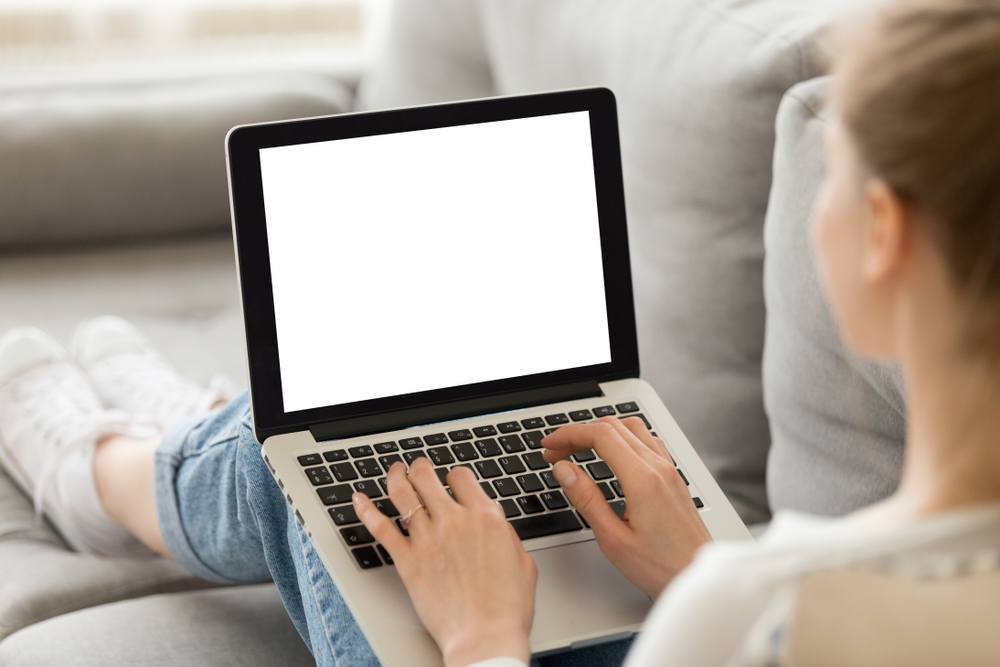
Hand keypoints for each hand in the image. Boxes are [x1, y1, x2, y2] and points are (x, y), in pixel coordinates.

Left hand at [355, 458, 536, 666]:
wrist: (485, 637)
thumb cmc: (507, 607)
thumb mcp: (523, 562)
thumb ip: (507, 535)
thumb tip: (496, 524)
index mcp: (485, 517)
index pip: (462, 477)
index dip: (456, 476)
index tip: (453, 482)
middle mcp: (454, 520)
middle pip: (428, 477)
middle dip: (421, 468)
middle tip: (419, 467)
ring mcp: (427, 538)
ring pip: (402, 493)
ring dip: (396, 476)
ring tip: (394, 471)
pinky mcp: (407, 561)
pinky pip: (381, 528)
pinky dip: (366, 510)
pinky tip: (359, 500)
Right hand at [543, 416, 710, 597]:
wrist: (697, 577)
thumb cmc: (661, 567)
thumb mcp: (613, 539)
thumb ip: (586, 499)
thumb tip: (564, 470)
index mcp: (643, 479)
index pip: (600, 435)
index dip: (569, 434)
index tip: (549, 445)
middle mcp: (659, 467)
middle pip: (613, 427)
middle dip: (579, 433)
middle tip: (556, 452)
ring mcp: (669, 470)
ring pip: (632, 428)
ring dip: (602, 432)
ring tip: (579, 449)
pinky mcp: (674, 478)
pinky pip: (648, 441)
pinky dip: (623, 438)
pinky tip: (612, 455)